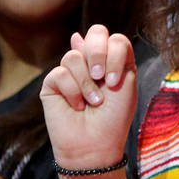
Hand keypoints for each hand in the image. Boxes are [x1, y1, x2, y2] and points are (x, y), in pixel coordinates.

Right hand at [40, 25, 136, 170]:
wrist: (95, 145)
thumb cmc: (114, 117)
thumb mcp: (126, 83)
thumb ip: (113, 54)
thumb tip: (77, 36)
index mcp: (112, 61)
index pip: (113, 38)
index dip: (114, 53)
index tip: (116, 81)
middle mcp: (91, 63)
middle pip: (94, 33)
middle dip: (98, 54)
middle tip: (101, 78)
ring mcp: (70, 72)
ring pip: (73, 56)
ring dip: (86, 83)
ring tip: (92, 102)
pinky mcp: (53, 84)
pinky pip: (60, 74)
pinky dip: (72, 92)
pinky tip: (76, 106)